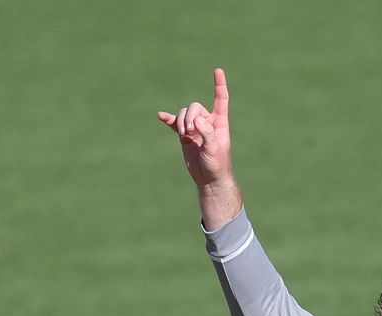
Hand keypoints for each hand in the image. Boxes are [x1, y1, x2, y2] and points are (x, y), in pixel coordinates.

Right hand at [157, 68, 232, 190]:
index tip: (217, 70)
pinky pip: (174, 122)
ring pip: (184, 113)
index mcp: (219, 122)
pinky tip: (161, 116)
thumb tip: (196, 120)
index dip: (219, 85)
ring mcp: (195, 127)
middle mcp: (207, 122)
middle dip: (189, 116)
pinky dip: (168, 119)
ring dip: (181, 121)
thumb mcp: (215, 148)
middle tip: (191, 132)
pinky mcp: (184, 135)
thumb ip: (207, 132)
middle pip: (194, 106)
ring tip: (185, 135)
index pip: (220, 99)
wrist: (208, 178)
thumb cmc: (217, 163)